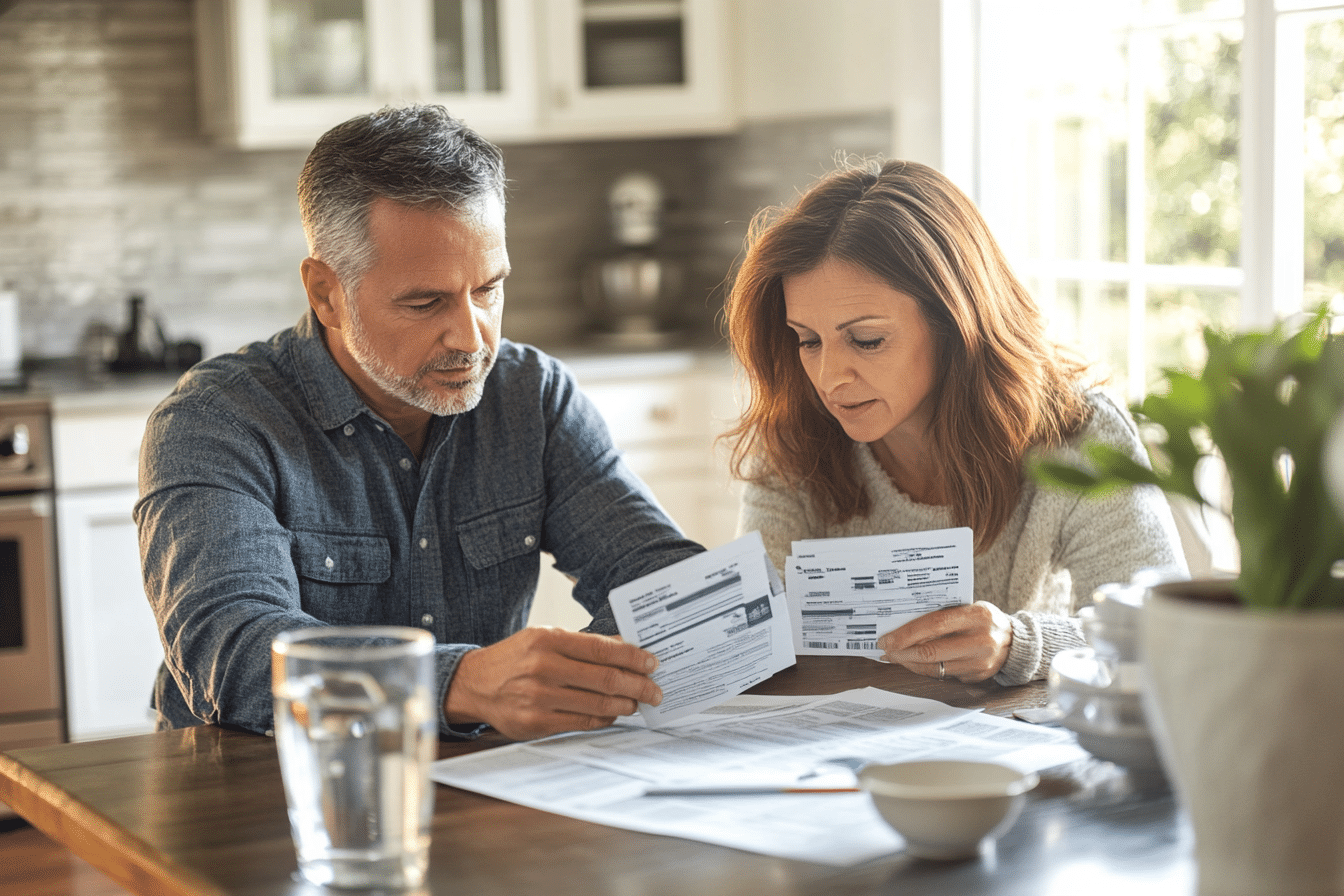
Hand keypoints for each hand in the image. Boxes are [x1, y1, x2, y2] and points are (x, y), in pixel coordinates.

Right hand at [445, 627, 661, 739]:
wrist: (475, 683)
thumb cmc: (516, 658)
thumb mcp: (544, 638)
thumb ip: (583, 644)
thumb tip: (625, 648)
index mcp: (548, 639)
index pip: (603, 648)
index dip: (633, 657)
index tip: (652, 662)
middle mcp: (543, 667)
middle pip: (606, 679)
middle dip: (638, 685)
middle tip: (654, 690)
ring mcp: (539, 697)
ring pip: (598, 705)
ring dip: (625, 705)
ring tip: (637, 703)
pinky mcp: (536, 723)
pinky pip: (583, 723)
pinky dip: (604, 719)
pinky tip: (613, 714)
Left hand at [876, 601, 1013, 682]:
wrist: (1016, 642)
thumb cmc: (983, 620)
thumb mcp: (969, 608)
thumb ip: (944, 614)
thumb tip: (903, 623)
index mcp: (977, 616)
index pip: (934, 624)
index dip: (907, 633)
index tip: (887, 637)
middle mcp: (981, 640)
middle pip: (932, 651)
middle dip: (902, 652)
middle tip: (885, 649)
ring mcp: (980, 662)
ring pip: (935, 667)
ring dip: (909, 663)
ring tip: (893, 656)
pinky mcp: (976, 676)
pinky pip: (942, 675)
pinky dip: (923, 669)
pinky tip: (911, 663)